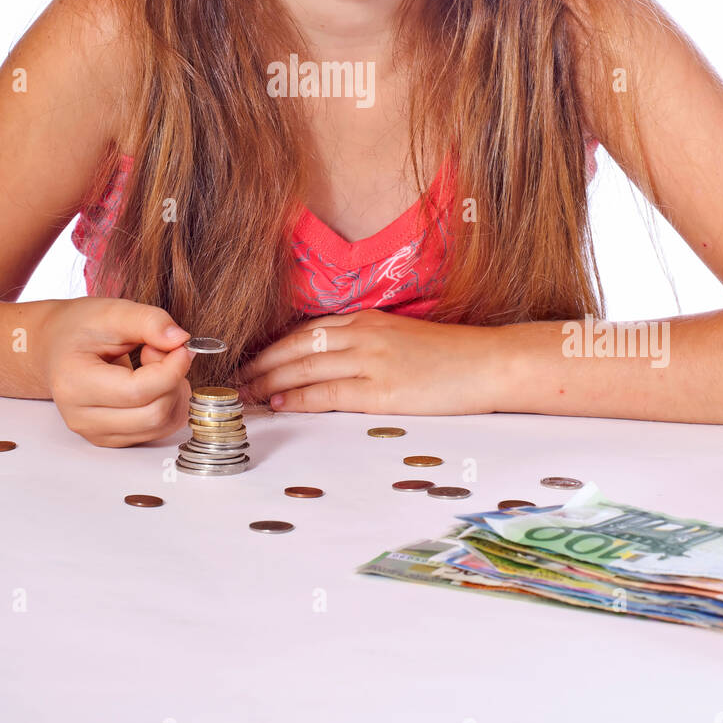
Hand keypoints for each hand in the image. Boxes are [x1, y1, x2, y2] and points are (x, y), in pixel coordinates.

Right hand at [42, 297, 193, 446]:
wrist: (55, 347)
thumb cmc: (80, 328)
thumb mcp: (112, 311)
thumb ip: (148, 321)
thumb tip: (180, 340)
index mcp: (75, 384)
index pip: (138, 391)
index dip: (171, 369)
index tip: (182, 347)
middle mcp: (82, 418)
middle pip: (154, 414)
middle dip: (173, 380)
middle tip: (162, 352)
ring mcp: (96, 433)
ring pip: (161, 426)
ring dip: (173, 394)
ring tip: (156, 366)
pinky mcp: (111, 438)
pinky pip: (157, 431)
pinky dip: (169, 406)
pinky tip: (154, 383)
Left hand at [236, 308, 504, 414]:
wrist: (489, 363)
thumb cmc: (449, 355)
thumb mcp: (399, 336)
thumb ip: (364, 342)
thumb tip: (327, 362)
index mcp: (366, 318)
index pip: (304, 330)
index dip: (272, 346)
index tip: (249, 360)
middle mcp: (363, 334)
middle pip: (296, 346)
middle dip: (260, 363)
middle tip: (233, 379)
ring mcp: (371, 360)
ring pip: (303, 368)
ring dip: (268, 382)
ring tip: (244, 395)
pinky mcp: (381, 389)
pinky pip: (327, 393)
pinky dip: (298, 398)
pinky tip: (278, 404)